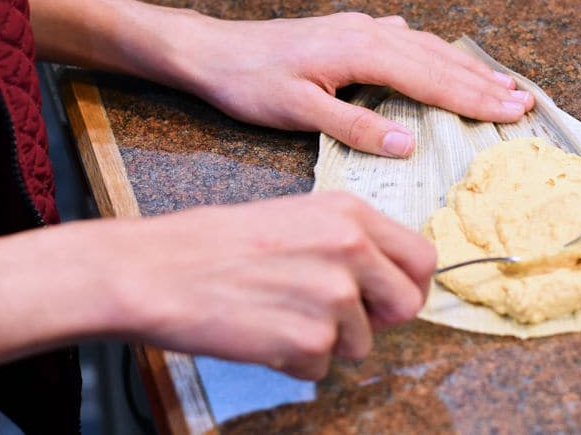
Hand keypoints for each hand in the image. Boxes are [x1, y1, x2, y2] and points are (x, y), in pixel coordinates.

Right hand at [114, 192, 434, 378]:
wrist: (159, 270)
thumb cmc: (219, 244)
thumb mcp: (299, 217)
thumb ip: (352, 242)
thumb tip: (388, 278)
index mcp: (351, 214)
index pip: (422, 256)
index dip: (411, 284)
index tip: (392, 297)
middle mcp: (351, 250)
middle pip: (408, 304)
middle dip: (381, 320)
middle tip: (342, 319)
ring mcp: (333, 296)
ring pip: (362, 342)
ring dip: (327, 340)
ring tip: (280, 313)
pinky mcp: (309, 339)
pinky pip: (321, 367)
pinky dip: (295, 361)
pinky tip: (263, 332)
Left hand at [176, 12, 534, 155]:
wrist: (210, 50)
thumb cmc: (249, 83)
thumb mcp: (297, 112)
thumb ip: (354, 126)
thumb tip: (408, 144)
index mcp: (363, 52)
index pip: (433, 79)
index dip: (476, 99)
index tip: (514, 112)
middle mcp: (370, 33)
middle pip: (440, 60)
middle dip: (485, 82)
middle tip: (525, 101)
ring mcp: (361, 28)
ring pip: (427, 47)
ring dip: (466, 67)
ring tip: (501, 82)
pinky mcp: (349, 31)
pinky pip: (407, 41)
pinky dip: (434, 54)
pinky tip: (438, 55)